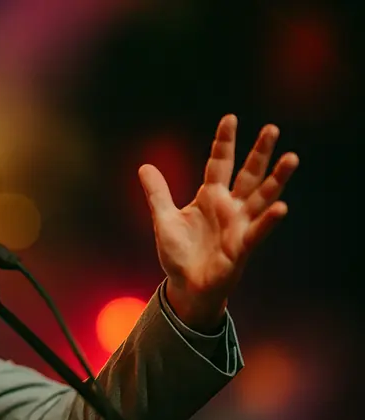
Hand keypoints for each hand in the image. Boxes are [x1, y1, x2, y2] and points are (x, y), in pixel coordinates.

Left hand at [139, 114, 298, 330]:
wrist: (186, 285)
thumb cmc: (179, 253)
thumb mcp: (163, 219)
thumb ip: (157, 193)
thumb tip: (144, 166)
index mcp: (210, 197)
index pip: (219, 163)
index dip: (224, 142)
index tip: (230, 118)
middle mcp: (230, 206)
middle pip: (248, 174)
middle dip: (260, 152)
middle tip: (272, 128)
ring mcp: (239, 225)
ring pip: (262, 197)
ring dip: (276, 179)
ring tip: (291, 158)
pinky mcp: (242, 246)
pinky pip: (257, 230)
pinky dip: (268, 220)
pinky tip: (281, 207)